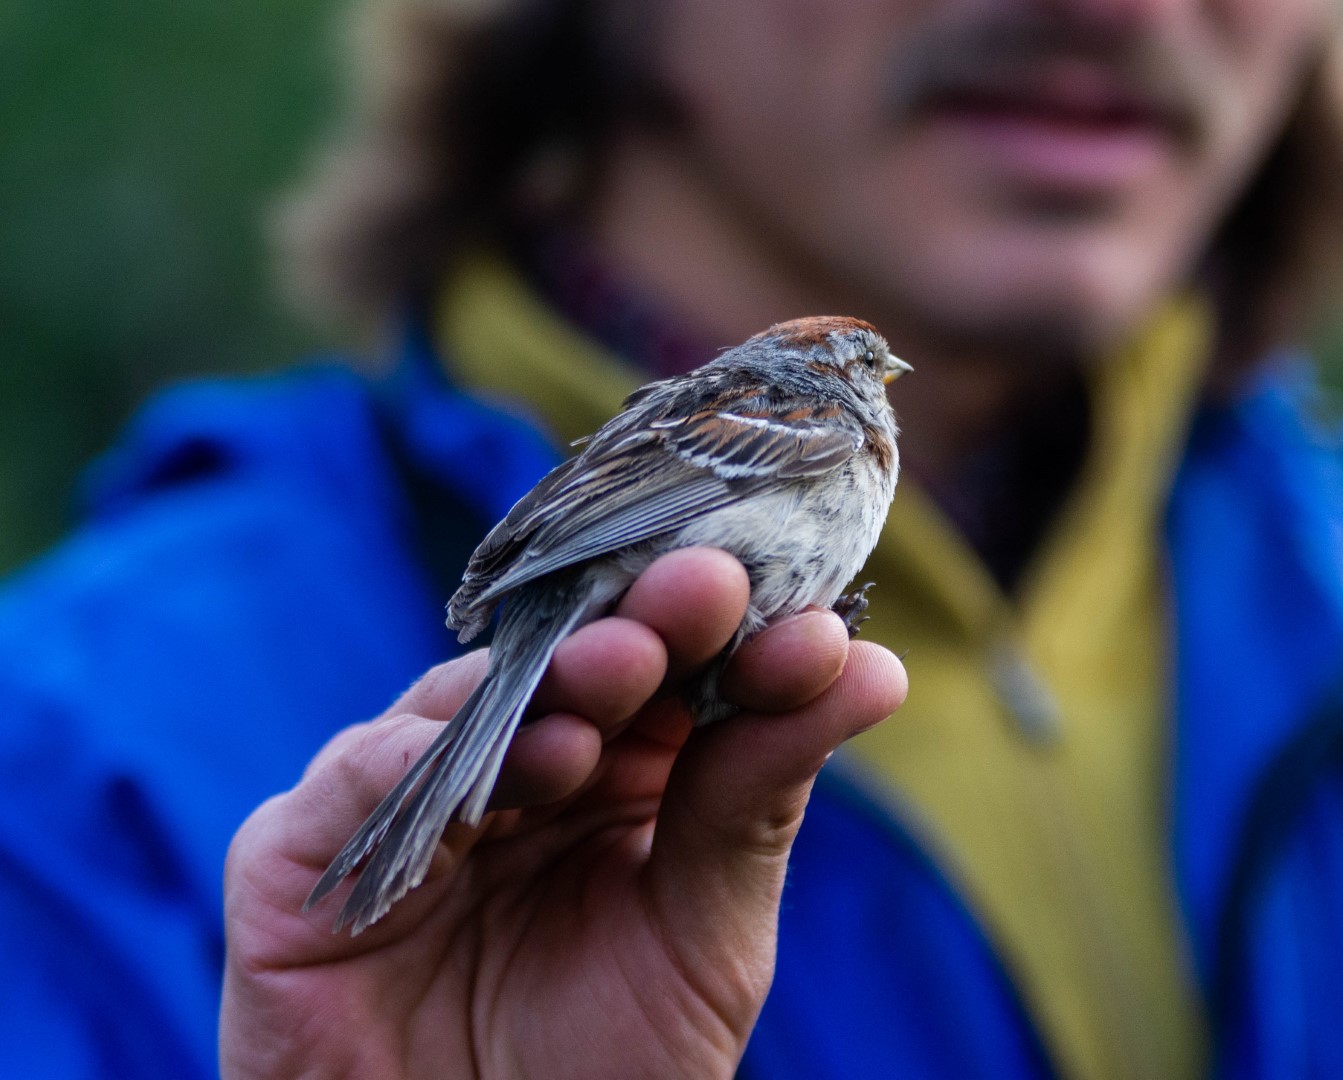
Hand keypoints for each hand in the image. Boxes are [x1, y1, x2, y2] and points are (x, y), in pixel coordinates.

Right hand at [220, 547, 906, 1078]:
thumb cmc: (603, 1069)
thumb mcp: (706, 933)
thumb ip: (757, 797)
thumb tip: (874, 665)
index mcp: (609, 774)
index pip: (668, 676)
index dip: (731, 639)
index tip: (809, 620)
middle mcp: (508, 767)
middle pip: (567, 666)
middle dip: (641, 625)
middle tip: (705, 588)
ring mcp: (406, 800)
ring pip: (465, 705)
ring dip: (545, 682)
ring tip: (625, 670)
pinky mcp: (304, 852)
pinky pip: (353, 781)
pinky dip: (417, 756)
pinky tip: (496, 757)